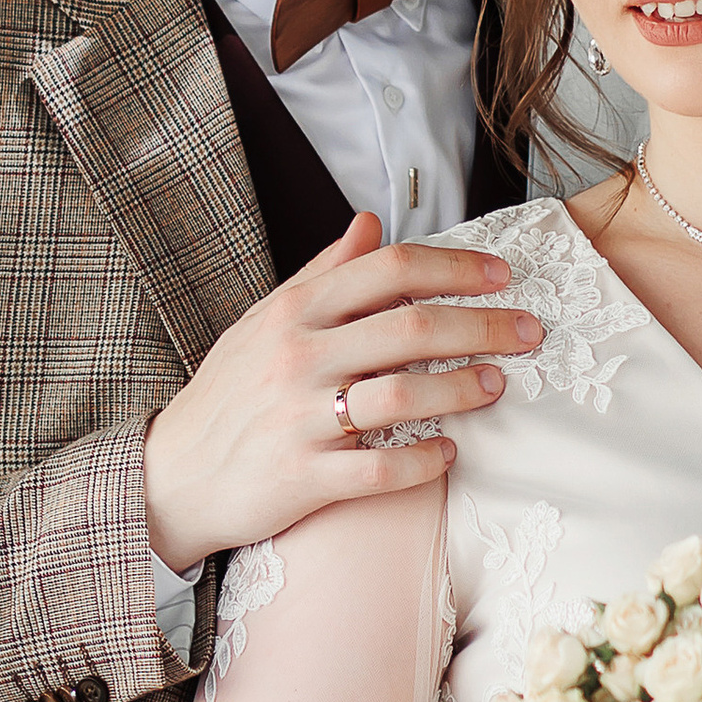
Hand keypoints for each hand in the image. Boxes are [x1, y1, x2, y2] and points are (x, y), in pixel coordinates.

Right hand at [142, 214, 542, 575]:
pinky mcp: (303, 477)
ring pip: (401, 396)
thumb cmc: (230, 394)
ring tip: (496, 386)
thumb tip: (370, 224)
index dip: (454, 268)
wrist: (172, 476)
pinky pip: (378, 469)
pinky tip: (449, 453)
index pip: (389, 269)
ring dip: (462, 389)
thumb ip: (322, 274)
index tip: (501, 275)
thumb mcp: (265, 322)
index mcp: (294, 312)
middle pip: (410, 329)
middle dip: (482, 326)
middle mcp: (298, 357)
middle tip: (529, 331)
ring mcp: (299, 418)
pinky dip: (422, 460)